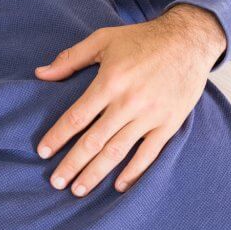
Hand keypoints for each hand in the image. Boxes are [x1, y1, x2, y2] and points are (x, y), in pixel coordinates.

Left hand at [34, 4, 226, 195]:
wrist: (190, 40)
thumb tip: (40, 74)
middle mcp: (129, 102)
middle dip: (72, 164)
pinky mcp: (169, 124)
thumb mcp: (102, 40)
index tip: (42, 152)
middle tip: (56, 182)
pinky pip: (149, 153)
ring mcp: (151, 116)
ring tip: (78, 190)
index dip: (58, 137)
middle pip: (94, 141)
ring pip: (118, 151)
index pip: (77, 117)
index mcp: (110, 82)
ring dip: (96, 173)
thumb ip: (70, 58)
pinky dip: (134, 172)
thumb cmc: (142, 39)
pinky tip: (118, 186)